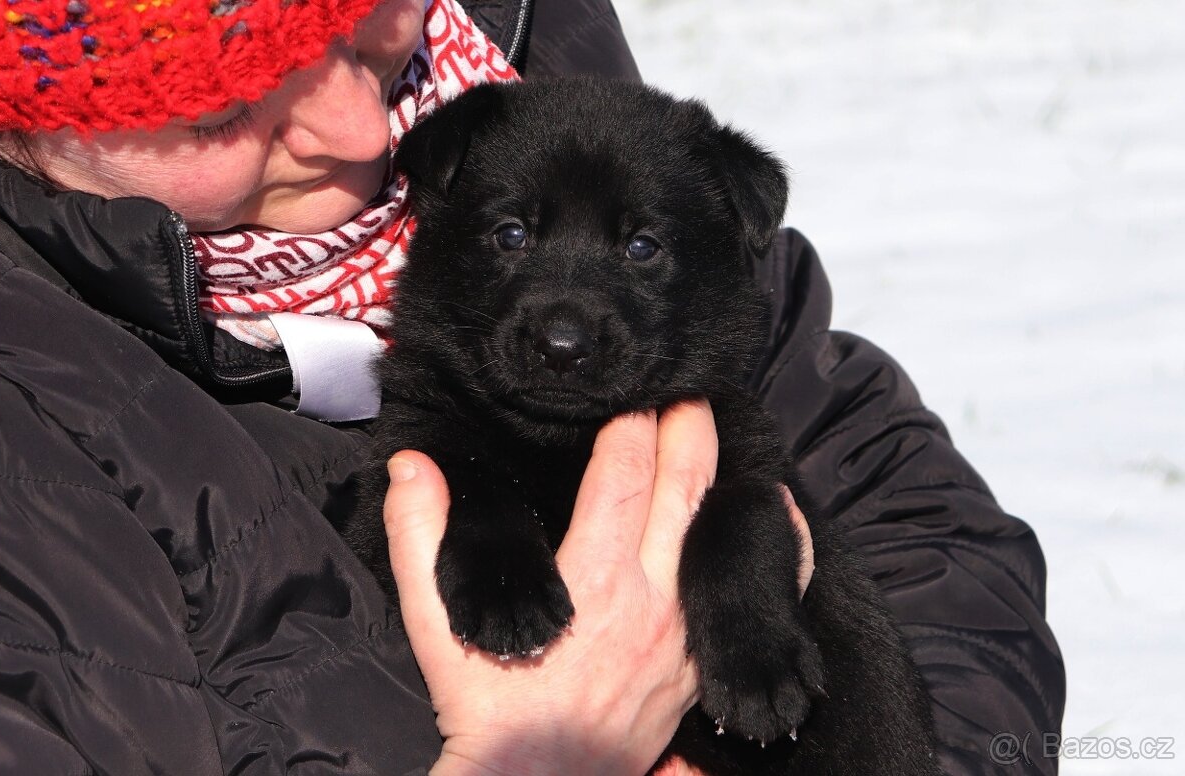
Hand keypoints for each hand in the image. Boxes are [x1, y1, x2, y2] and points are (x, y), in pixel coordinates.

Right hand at [382, 401, 815, 775]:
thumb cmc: (487, 706)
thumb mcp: (439, 626)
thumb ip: (420, 539)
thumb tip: (411, 465)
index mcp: (590, 582)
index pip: (622, 476)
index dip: (630, 423)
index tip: (627, 391)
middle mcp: (648, 602)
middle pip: (683, 491)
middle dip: (689, 429)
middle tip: (688, 388)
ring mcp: (682, 636)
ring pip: (718, 536)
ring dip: (722, 475)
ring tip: (722, 429)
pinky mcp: (698, 665)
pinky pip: (746, 598)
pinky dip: (771, 550)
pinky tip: (774, 514)